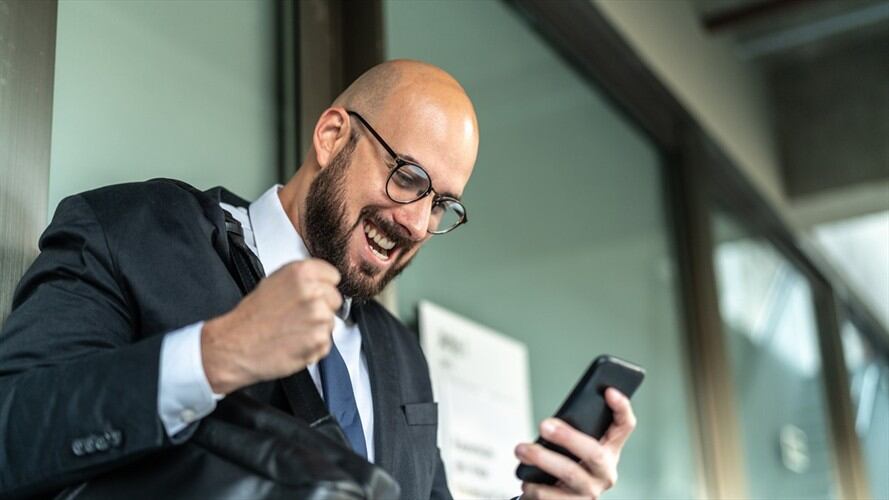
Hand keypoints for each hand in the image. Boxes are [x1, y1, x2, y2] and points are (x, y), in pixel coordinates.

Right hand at [200, 259, 341, 393]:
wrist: (235, 345)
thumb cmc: (250, 317)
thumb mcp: (273, 282)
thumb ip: (301, 278)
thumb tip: (320, 280)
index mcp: (302, 273)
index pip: (333, 276)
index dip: (323, 286)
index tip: (315, 293)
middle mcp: (313, 292)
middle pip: (335, 299)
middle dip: (322, 307)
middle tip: (298, 315)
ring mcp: (319, 317)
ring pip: (330, 322)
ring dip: (316, 328)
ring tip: (292, 330)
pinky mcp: (320, 340)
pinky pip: (326, 342)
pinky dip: (314, 346)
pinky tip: (294, 342)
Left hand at [515, 388, 636, 498]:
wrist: (556, 497)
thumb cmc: (564, 461)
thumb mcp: (571, 443)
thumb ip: (570, 429)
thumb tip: (551, 424)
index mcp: (609, 449)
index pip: (625, 425)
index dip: (621, 407)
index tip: (609, 390)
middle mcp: (605, 472)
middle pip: (594, 452)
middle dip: (568, 437)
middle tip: (543, 425)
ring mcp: (590, 491)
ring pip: (569, 473)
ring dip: (541, 458)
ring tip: (521, 449)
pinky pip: (551, 496)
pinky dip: (535, 486)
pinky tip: (526, 479)